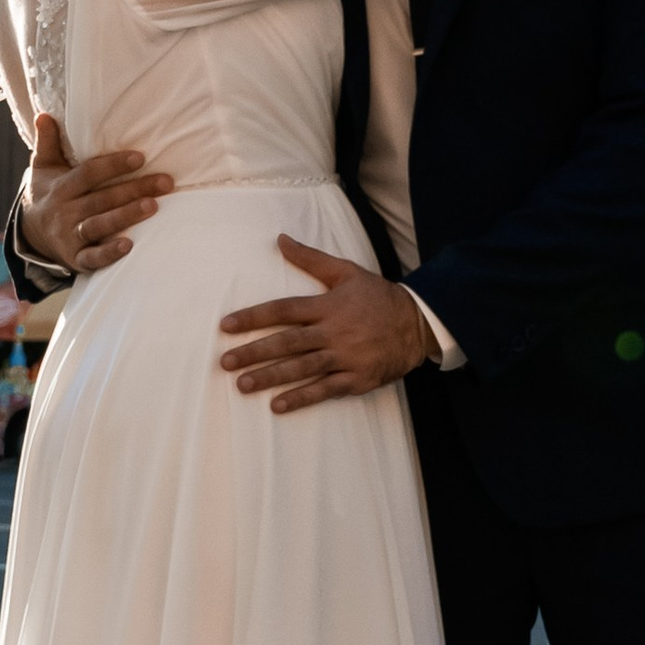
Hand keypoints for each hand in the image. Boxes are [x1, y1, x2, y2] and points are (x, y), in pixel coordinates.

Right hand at [19, 111, 174, 276]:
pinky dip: (108, 253)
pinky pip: (92, 258)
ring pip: (99, 225)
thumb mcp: (43, 167)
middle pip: (101, 199)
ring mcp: (70, 236)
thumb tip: (44, 114)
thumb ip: (47, 142)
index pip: (88, 174)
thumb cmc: (48, 192)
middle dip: (133, 190)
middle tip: (165, 182)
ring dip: (125, 216)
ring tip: (153, 206)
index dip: (113, 165)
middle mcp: (65, 211)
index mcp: (61, 187)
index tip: (140, 157)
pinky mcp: (76, 259)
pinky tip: (129, 246)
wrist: (31, 233)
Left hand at [219, 239, 436, 411]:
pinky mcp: (357, 378)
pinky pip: (326, 389)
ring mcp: (345, 356)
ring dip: (271, 377)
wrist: (418, 324)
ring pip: (302, 367)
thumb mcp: (347, 272)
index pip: (283, 310)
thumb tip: (280, 239)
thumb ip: (311, 258)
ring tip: (243, 385)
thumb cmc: (378, 297)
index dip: (254, 317)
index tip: (226, 326)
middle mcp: (333, 332)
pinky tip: (279, 405)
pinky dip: (302, 397)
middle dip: (255, 352)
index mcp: (327, 305)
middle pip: (287, 342)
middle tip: (226, 363)